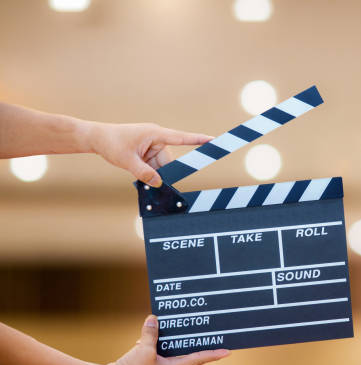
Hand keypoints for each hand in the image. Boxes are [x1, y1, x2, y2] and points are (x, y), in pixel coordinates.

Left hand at [90, 123, 211, 186]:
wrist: (96, 138)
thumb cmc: (111, 142)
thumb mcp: (127, 160)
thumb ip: (144, 173)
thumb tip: (158, 183)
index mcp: (155, 134)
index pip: (181, 138)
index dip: (198, 140)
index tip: (213, 140)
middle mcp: (157, 138)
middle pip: (168, 161)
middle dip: (161, 173)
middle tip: (152, 184)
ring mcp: (152, 145)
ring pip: (161, 166)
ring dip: (153, 174)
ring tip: (137, 175)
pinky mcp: (147, 152)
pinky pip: (154, 165)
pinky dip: (149, 173)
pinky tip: (138, 174)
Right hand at [102, 315, 229, 364]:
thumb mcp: (143, 350)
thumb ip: (151, 334)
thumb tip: (154, 319)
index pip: (199, 359)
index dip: (213, 354)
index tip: (227, 351)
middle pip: (190, 353)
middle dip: (200, 343)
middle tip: (212, 332)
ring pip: (174, 349)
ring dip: (179, 338)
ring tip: (188, 324)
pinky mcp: (150, 363)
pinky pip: (160, 348)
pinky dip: (161, 339)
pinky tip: (156, 328)